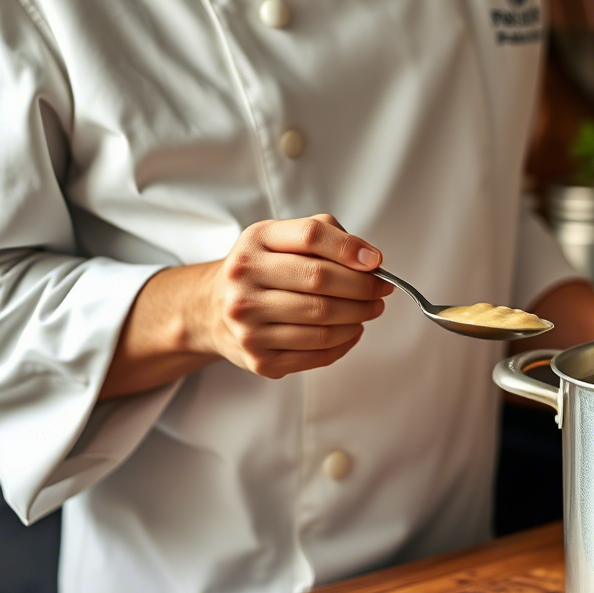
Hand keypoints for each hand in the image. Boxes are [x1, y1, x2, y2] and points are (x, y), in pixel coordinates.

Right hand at [195, 214, 391, 378]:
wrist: (213, 310)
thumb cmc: (261, 270)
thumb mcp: (281, 238)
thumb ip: (324, 235)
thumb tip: (369, 259)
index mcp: (255, 242)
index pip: (311, 236)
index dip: (350, 248)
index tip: (377, 262)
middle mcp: (244, 280)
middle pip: (320, 281)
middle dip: (363, 288)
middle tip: (381, 291)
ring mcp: (248, 323)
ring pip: (323, 322)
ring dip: (358, 317)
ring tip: (369, 311)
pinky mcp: (258, 357)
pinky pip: (317, 353)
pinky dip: (345, 343)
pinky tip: (351, 331)